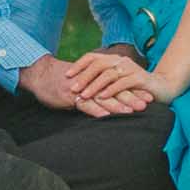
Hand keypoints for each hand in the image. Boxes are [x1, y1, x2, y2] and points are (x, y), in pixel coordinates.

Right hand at [18, 51, 151, 117]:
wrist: (41, 74)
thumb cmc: (61, 80)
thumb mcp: (82, 83)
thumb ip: (96, 89)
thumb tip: (109, 99)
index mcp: (96, 77)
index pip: (119, 84)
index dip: (133, 90)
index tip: (148, 96)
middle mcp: (92, 81)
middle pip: (115, 89)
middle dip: (132, 96)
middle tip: (147, 103)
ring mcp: (82, 88)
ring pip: (104, 96)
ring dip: (118, 104)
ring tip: (132, 111)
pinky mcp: (71, 96)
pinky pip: (85, 103)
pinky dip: (96, 109)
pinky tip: (106, 115)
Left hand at [64, 47, 163, 110]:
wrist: (161, 88)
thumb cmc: (135, 87)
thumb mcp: (116, 82)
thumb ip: (102, 81)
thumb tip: (79, 86)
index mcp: (113, 59)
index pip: (92, 57)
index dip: (78, 65)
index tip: (66, 75)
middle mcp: (121, 61)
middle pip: (98, 64)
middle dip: (83, 76)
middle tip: (72, 88)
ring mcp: (130, 69)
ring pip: (108, 74)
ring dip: (94, 85)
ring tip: (84, 95)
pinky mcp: (139, 79)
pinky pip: (122, 83)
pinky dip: (111, 90)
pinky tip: (102, 97)